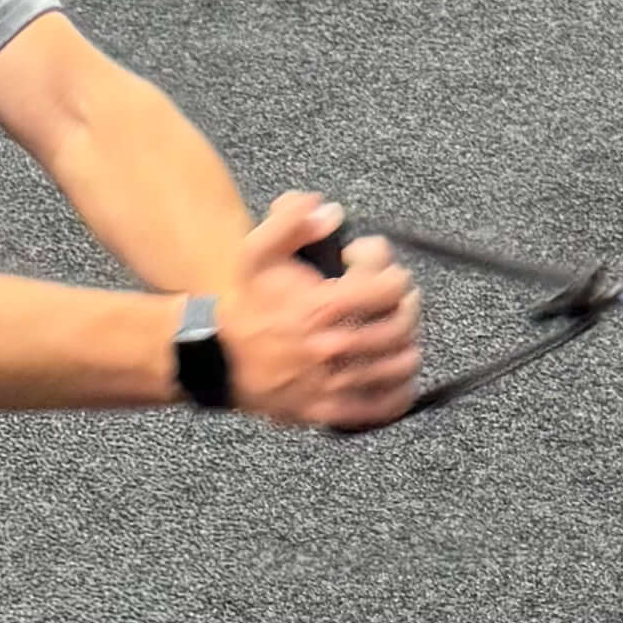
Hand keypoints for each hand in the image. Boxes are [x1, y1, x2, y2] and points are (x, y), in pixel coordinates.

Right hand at [217, 188, 420, 430]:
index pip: (390, 285)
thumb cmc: (245, 307)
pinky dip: (400, 389)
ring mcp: (335, 382)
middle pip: (402, 323)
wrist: (217, 360)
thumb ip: (291, 220)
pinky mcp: (332, 409)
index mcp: (322, 306)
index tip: (372, 264)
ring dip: (406, 342)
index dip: (388, 267)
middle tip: (394, 296)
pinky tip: (395, 372)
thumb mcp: (256, 253)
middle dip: (404, 302)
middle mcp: (334, 346)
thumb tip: (331, 212)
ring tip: (395, 329)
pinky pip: (386, 405)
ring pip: (401, 363)